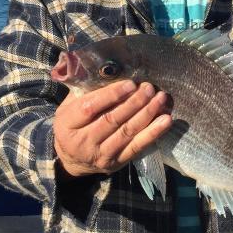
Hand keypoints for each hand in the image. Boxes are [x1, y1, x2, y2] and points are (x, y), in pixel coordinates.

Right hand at [53, 80, 171, 177]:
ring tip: (161, 99)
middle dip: (134, 102)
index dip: (111, 95)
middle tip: (149, 88)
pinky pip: (137, 147)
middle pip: (112, 120)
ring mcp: (100, 155)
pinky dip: (153, 133)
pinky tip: (165, 121)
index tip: (130, 83)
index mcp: (67, 124)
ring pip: (127, 132)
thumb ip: (85, 90)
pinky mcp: (116, 163)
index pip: (90, 108)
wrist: (71, 159)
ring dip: (147, 114)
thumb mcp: (69, 106)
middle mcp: (82, 142)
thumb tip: (110, 69)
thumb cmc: (73, 123)